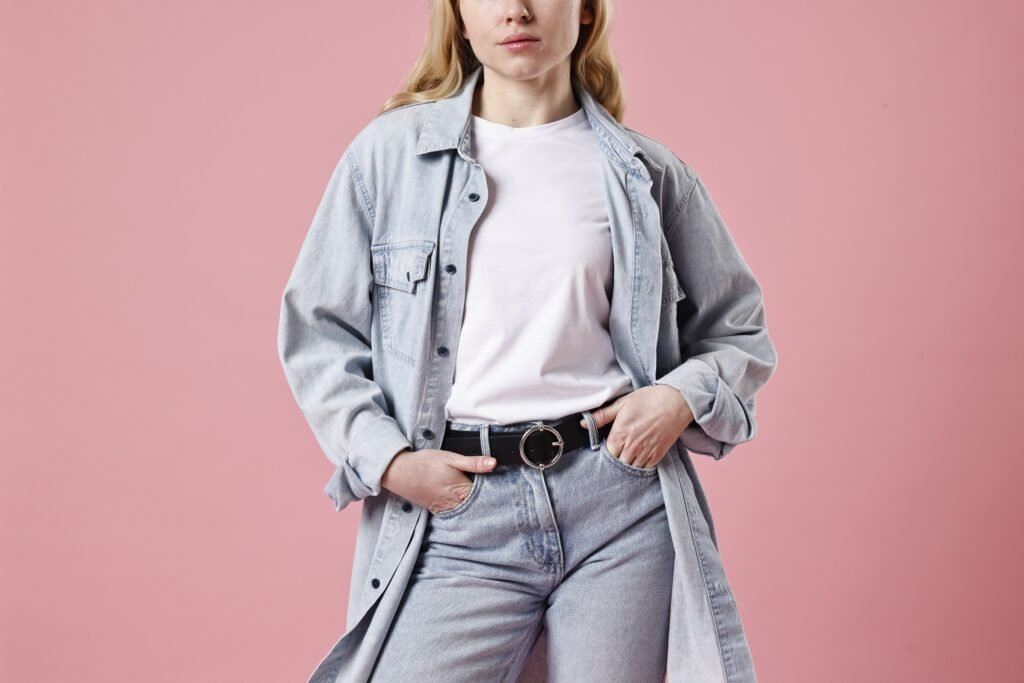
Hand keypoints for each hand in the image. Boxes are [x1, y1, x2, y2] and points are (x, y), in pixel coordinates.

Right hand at [381, 448, 496, 513]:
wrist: (400, 472)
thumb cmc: (425, 463)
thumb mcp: (451, 458)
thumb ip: (473, 463)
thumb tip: (494, 463)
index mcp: (462, 491)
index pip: (486, 496)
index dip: (495, 491)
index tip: (503, 486)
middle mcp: (455, 504)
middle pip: (478, 506)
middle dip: (486, 500)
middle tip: (493, 491)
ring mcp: (446, 509)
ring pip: (467, 511)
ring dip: (474, 505)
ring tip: (480, 497)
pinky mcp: (438, 510)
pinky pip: (455, 512)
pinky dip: (461, 508)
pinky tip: (463, 501)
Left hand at [580, 386, 693, 467]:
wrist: (677, 401)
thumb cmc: (649, 400)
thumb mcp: (622, 403)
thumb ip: (602, 415)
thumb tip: (583, 423)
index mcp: (619, 435)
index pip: (606, 454)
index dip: (605, 453)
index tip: (606, 449)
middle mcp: (631, 447)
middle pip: (617, 464)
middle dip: (615, 461)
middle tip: (616, 455)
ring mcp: (645, 453)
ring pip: (630, 469)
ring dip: (627, 465)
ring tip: (626, 458)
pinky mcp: (658, 456)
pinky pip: (645, 470)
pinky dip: (640, 467)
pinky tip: (637, 460)